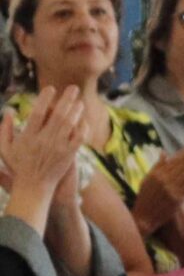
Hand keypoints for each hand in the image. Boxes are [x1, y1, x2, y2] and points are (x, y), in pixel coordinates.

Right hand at [0, 88, 87, 219]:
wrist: (33, 187)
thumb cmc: (18, 166)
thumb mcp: (4, 149)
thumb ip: (4, 129)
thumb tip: (8, 110)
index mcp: (28, 137)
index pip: (38, 114)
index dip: (45, 99)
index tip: (50, 89)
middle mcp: (44, 140)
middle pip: (58, 115)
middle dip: (67, 99)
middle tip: (74, 88)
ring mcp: (58, 148)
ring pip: (70, 124)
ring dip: (76, 111)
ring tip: (79, 101)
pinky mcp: (69, 155)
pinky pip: (79, 138)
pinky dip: (83, 127)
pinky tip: (84, 120)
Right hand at [133, 131, 183, 229]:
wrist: (143, 218)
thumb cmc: (147, 198)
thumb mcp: (148, 180)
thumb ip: (158, 166)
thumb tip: (164, 152)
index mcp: (157, 173)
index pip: (176, 158)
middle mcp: (162, 178)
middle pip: (182, 163)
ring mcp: (169, 188)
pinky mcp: (176, 198)